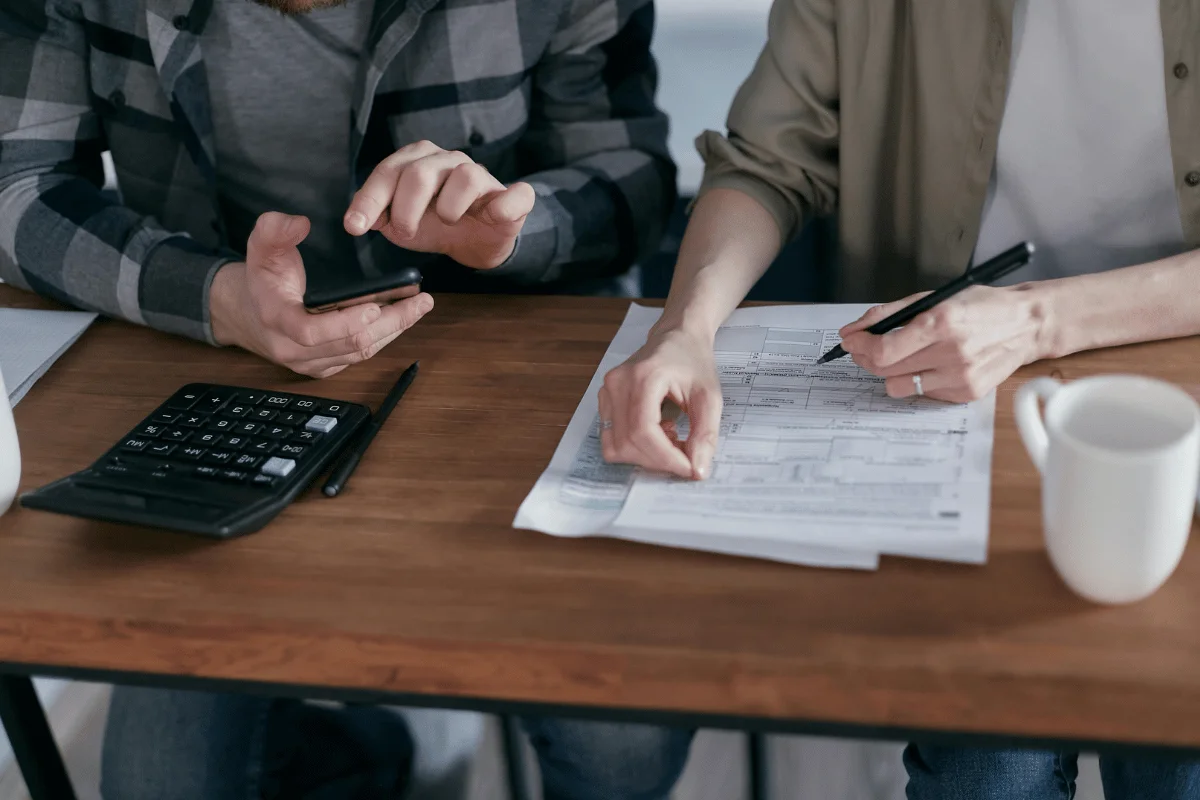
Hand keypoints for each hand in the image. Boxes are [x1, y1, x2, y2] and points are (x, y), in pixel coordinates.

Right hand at [209, 212, 433, 377]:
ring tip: (420, 306)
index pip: (311, 332)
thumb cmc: (261, 279)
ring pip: (360, 353)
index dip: (344, 323)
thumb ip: (274, 229)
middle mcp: (294, 349)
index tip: (375, 307)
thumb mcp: (260, 247)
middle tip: (420, 302)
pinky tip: (403, 317)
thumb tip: (300, 223)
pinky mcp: (325, 367)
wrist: (248, 314)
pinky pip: (359, 357)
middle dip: (390, 323)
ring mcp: (311, 363)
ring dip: (394, 330)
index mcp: (277, 320)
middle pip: (349, 345)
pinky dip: (384, 337)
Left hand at [343, 140, 535, 268]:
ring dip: (448, 208)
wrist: (477, 241)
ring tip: (447, 222)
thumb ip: (379, 216)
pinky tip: (493, 216)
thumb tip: (362, 219)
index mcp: (418, 160)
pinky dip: (504, 205)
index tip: (355, 227)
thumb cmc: (436, 225)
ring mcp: (483, 176)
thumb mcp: (400, 224)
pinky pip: (515, 194)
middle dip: (405, 209)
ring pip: (465, 176)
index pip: (388, 172)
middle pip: (420, 173)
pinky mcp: (513, 197)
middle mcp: (449, 160)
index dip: (369, 200)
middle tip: (405, 231)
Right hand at [599, 327, 723, 479]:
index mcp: (644, 376)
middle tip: (685, 455)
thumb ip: (705, 435)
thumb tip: (697, 471)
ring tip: (670, 438)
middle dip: (658, 460)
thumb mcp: (710, 397)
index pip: (643, 431)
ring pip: (615, 446)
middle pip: (627, 443)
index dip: (666, 458)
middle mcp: (618, 383)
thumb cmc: (693, 361)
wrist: (677, 337)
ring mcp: (606, 391)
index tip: (689, 468)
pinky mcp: (604, 400)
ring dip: (645, 456)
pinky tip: (656, 432)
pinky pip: (611, 438)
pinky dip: (635, 447)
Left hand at [838, 284, 1049, 401]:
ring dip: (890, 372)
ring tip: (900, 357)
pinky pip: (923, 393)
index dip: (859, 347)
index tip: (850, 341)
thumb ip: (889, 313)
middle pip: (885, 370)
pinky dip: (917, 379)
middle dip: (866, 358)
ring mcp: (960, 377)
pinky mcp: (966, 393)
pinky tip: (930, 364)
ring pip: (899, 387)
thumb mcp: (933, 298)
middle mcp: (951, 353)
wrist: (1026, 324)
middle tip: (864, 348)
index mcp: (941, 323)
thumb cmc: (979, 306)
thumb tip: (853, 330)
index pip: (883, 350)